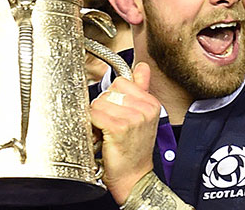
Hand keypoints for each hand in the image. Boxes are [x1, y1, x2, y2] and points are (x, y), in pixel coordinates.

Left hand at [90, 62, 160, 203]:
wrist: (134, 177)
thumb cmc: (135, 149)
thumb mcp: (143, 116)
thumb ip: (141, 88)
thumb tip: (141, 67)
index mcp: (151, 103)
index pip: (121, 82)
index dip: (113, 98)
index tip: (117, 112)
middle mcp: (145, 108)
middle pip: (108, 91)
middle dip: (104, 107)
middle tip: (111, 125)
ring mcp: (133, 117)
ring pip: (99, 103)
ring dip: (97, 118)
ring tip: (107, 132)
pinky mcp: (119, 127)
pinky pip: (95, 115)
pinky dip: (93, 126)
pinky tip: (102, 136)